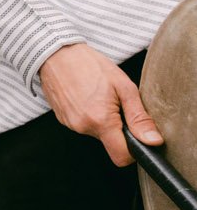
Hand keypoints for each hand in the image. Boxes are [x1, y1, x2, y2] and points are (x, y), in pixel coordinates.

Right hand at [40, 42, 159, 166]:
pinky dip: (88, 115)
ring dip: (102, 120)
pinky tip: (85, 96)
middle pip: (109, 142)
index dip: (133, 151)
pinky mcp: (62, 118)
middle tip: (115, 103)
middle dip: (117, 128)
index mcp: (101, 121)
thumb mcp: (123, 86)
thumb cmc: (90, 65)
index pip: (121, 157)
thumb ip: (139, 117)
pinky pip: (83, 124)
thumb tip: (153, 141)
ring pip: (96, 133)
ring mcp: (70, 123)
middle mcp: (82, 126)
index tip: (135, 135)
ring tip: (98, 96)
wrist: (55, 52)